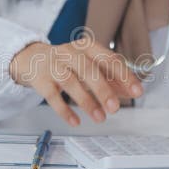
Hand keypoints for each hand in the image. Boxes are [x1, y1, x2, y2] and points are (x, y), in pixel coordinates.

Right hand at [10, 39, 143, 125]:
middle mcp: (70, 53)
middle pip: (88, 69)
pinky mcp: (41, 80)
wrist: (32, 58)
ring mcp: (54, 66)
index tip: (136, 91)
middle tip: (115, 108)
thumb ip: (111, 78)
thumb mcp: (89, 65)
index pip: (109, 59)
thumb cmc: (67, 63)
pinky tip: (75, 121)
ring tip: (100, 117)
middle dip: (104, 89)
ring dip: (86, 101)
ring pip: (70, 82)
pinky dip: (64, 110)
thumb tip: (131, 92)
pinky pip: (52, 96)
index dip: (124, 75)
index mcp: (87, 47)